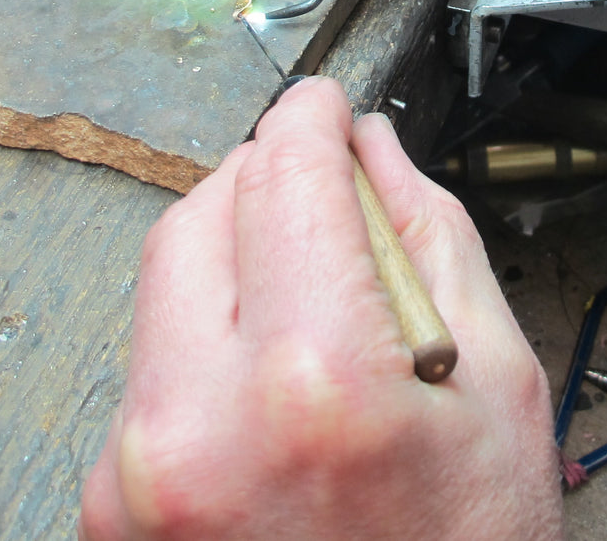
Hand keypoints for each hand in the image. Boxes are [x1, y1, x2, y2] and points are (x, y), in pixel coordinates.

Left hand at [79, 76, 561, 540]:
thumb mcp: (498, 396)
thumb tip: (372, 153)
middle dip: (258, 185)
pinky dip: (204, 349)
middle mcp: (196, 427)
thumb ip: (427, 244)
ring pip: (162, 292)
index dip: (307, 121)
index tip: (321, 106)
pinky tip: (271, 392)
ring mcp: (136, 476)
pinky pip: (149, 373)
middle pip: (196, 220)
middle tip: (321, 197)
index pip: (281, 179)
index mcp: (313, 387)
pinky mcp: (108, 509)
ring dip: (231, 269)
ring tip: (313, 321)